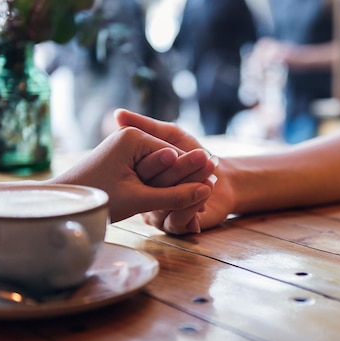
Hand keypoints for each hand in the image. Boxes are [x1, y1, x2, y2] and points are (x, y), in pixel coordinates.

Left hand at [50, 126, 212, 222]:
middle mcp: (130, 136)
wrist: (63, 204)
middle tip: (205, 203)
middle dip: (183, 182)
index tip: (211, 193)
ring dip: (170, 189)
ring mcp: (125, 148)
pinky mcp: (121, 160)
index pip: (175, 156)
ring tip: (191, 211)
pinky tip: (170, 206)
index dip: (192, 175)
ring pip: (159, 169)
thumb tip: (207, 191)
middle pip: (168, 161)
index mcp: (134, 137)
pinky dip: (156, 190)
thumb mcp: (139, 199)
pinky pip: (147, 174)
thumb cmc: (97, 199)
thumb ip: (174, 195)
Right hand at [114, 109, 233, 233]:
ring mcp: (158, 215)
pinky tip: (207, 193)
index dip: (157, 161)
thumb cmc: (195, 154)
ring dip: (191, 189)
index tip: (174, 152)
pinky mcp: (175, 227)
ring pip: (168, 206)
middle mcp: (145, 197)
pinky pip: (178, 222)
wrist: (222, 177)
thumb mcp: (172, 135)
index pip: (143, 170)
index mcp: (139, 176)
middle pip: (156, 188)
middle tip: (202, 159)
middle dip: (180, 173)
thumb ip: (147, 126)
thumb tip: (117, 113)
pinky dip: (193, 207)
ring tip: (210, 176)